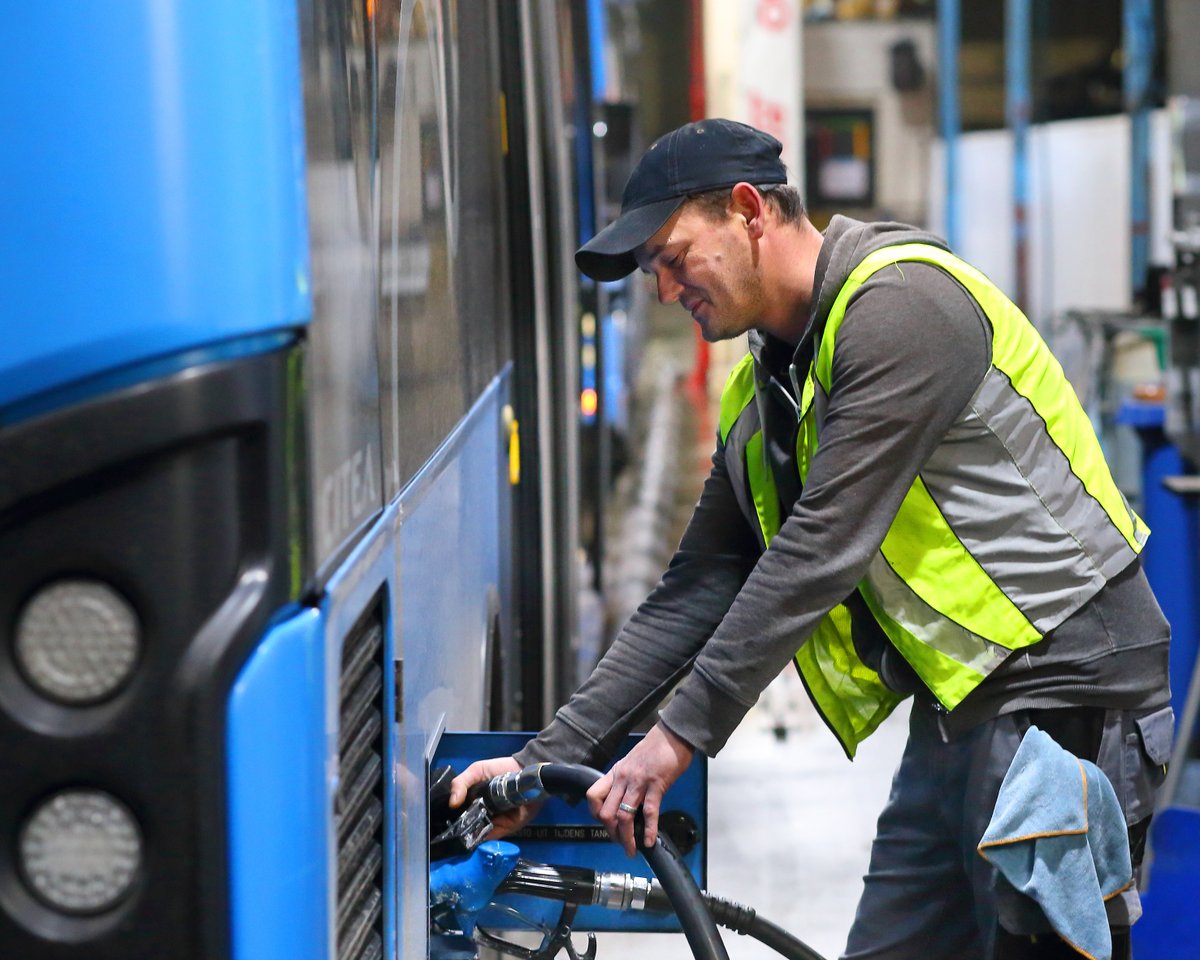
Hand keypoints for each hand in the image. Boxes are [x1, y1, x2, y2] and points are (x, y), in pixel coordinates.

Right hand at [449, 756, 543, 839]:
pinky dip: (485, 839)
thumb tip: (452, 803)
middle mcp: (481, 813)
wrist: (526, 771)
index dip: (450, 819)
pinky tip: (478, 838)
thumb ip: (460, 783)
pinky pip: (493, 837)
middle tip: (452, 834)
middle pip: (466, 827)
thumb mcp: (476, 770)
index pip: (458, 814)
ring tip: (462, 838)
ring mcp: (493, 822)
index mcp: (472, 801)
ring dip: (471, 836)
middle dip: (459, 831)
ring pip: (478, 834)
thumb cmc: (500, 769)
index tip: (442, 825)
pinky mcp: (505, 828)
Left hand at [587, 723, 693, 856]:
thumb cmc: (655, 748)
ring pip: (624, 816)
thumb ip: (626, 781)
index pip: (593, 796)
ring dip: (627, 838)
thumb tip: (626, 802)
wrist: (672, 735)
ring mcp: (638, 782)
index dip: (596, 814)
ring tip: (632, 850)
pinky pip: (649, 812)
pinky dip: (649, 830)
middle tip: (621, 843)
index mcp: (616, 773)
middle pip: (606, 812)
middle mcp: (623, 778)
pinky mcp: (656, 785)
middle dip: (612, 833)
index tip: (606, 825)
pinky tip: (649, 841)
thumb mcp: (632, 763)